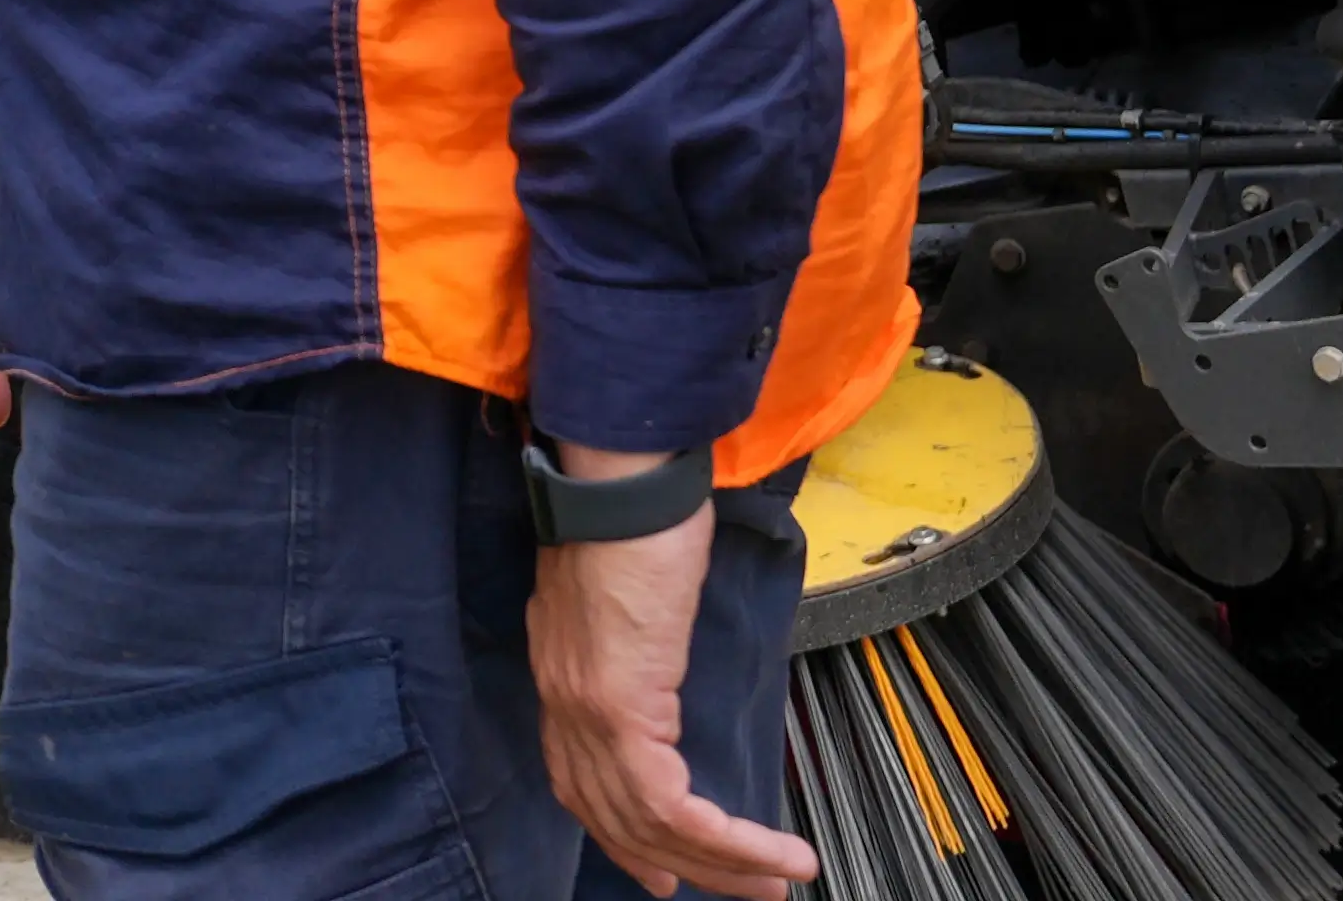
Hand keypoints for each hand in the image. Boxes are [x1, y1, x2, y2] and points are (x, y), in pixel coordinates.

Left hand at [531, 465, 810, 898]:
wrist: (620, 482)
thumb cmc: (634, 517)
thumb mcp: (626, 594)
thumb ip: (629, 643)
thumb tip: (654, 664)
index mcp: (562, 678)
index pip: (581, 784)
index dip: (622, 835)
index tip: (662, 870)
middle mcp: (563, 704)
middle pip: (613, 818)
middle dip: (681, 866)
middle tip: (745, 893)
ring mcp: (587, 711)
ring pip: (648, 823)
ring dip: (722, 864)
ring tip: (780, 882)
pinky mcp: (622, 709)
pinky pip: (672, 804)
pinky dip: (724, 839)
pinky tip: (770, 853)